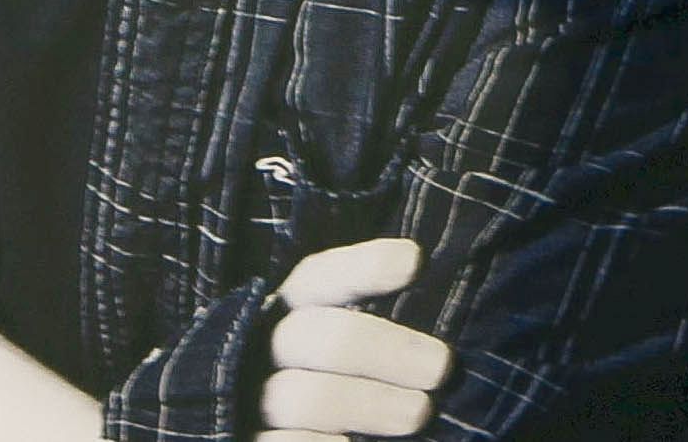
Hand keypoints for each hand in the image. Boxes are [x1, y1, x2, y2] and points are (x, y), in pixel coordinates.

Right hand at [257, 236, 451, 438]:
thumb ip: (370, 327)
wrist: (264, 425)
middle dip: (384, 349)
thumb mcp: (338, 343)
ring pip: (304, 398)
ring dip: (368, 404)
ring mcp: (248, 402)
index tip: (415, 261)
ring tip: (419, 413)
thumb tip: (422, 281)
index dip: (364, 267)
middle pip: (321, 337)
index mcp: (285, 313)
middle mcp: (259, 351)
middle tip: (440, 368)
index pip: (318, 278)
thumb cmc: (325, 383)